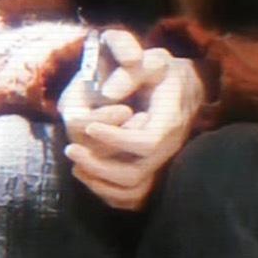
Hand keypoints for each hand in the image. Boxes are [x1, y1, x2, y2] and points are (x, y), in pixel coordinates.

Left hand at [63, 50, 205, 210]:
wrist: (187, 88)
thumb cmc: (166, 72)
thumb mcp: (154, 60)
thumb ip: (131, 73)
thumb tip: (107, 93)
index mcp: (170, 123)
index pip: (146, 143)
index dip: (116, 139)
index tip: (91, 126)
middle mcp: (168, 149)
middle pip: (135, 174)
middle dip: (99, 164)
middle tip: (70, 148)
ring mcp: (160, 164)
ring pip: (131, 190)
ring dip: (99, 181)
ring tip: (75, 162)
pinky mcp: (152, 171)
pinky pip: (131, 196)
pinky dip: (106, 191)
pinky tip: (86, 173)